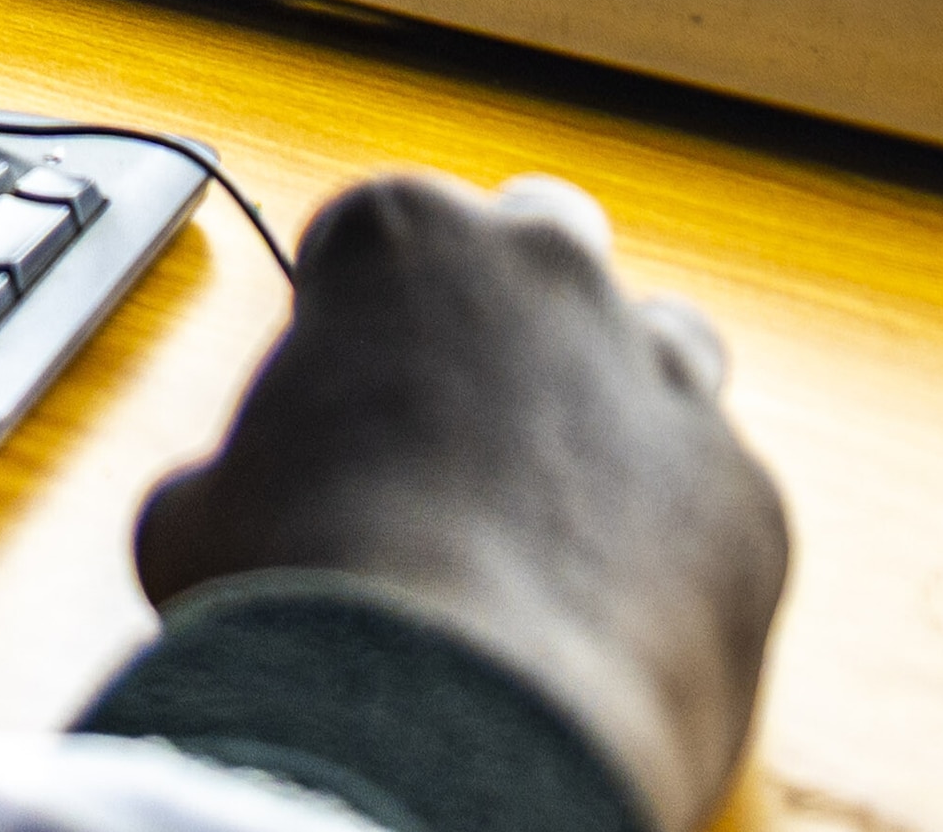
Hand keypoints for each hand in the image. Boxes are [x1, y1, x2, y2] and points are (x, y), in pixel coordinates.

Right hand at [133, 173, 788, 831]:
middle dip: (513, 300)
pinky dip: (674, 536)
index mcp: (401, 240)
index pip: (380, 224)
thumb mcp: (196, 515)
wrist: (449, 719)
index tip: (345, 371)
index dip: (355, 303)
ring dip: (616, 398)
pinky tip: (614, 606)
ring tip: (555, 505)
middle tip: (463, 404)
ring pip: (667, 341)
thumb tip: (234, 516)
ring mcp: (662, 378)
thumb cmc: (305, 596)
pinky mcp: (745, 495)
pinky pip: (715, 493)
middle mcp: (546, 277)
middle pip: (545, 234)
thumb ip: (233, 473)